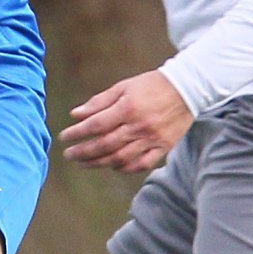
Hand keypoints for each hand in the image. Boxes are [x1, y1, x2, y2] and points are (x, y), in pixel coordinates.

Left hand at [60, 69, 192, 172]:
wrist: (188, 89)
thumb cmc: (152, 85)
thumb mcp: (124, 86)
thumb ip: (99, 101)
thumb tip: (75, 114)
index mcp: (128, 108)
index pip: (96, 125)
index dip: (77, 133)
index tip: (64, 137)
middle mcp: (139, 126)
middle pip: (105, 145)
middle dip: (83, 152)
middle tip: (69, 155)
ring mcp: (152, 139)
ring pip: (120, 158)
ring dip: (98, 163)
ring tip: (83, 163)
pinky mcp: (163, 147)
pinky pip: (141, 164)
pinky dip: (125, 168)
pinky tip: (112, 166)